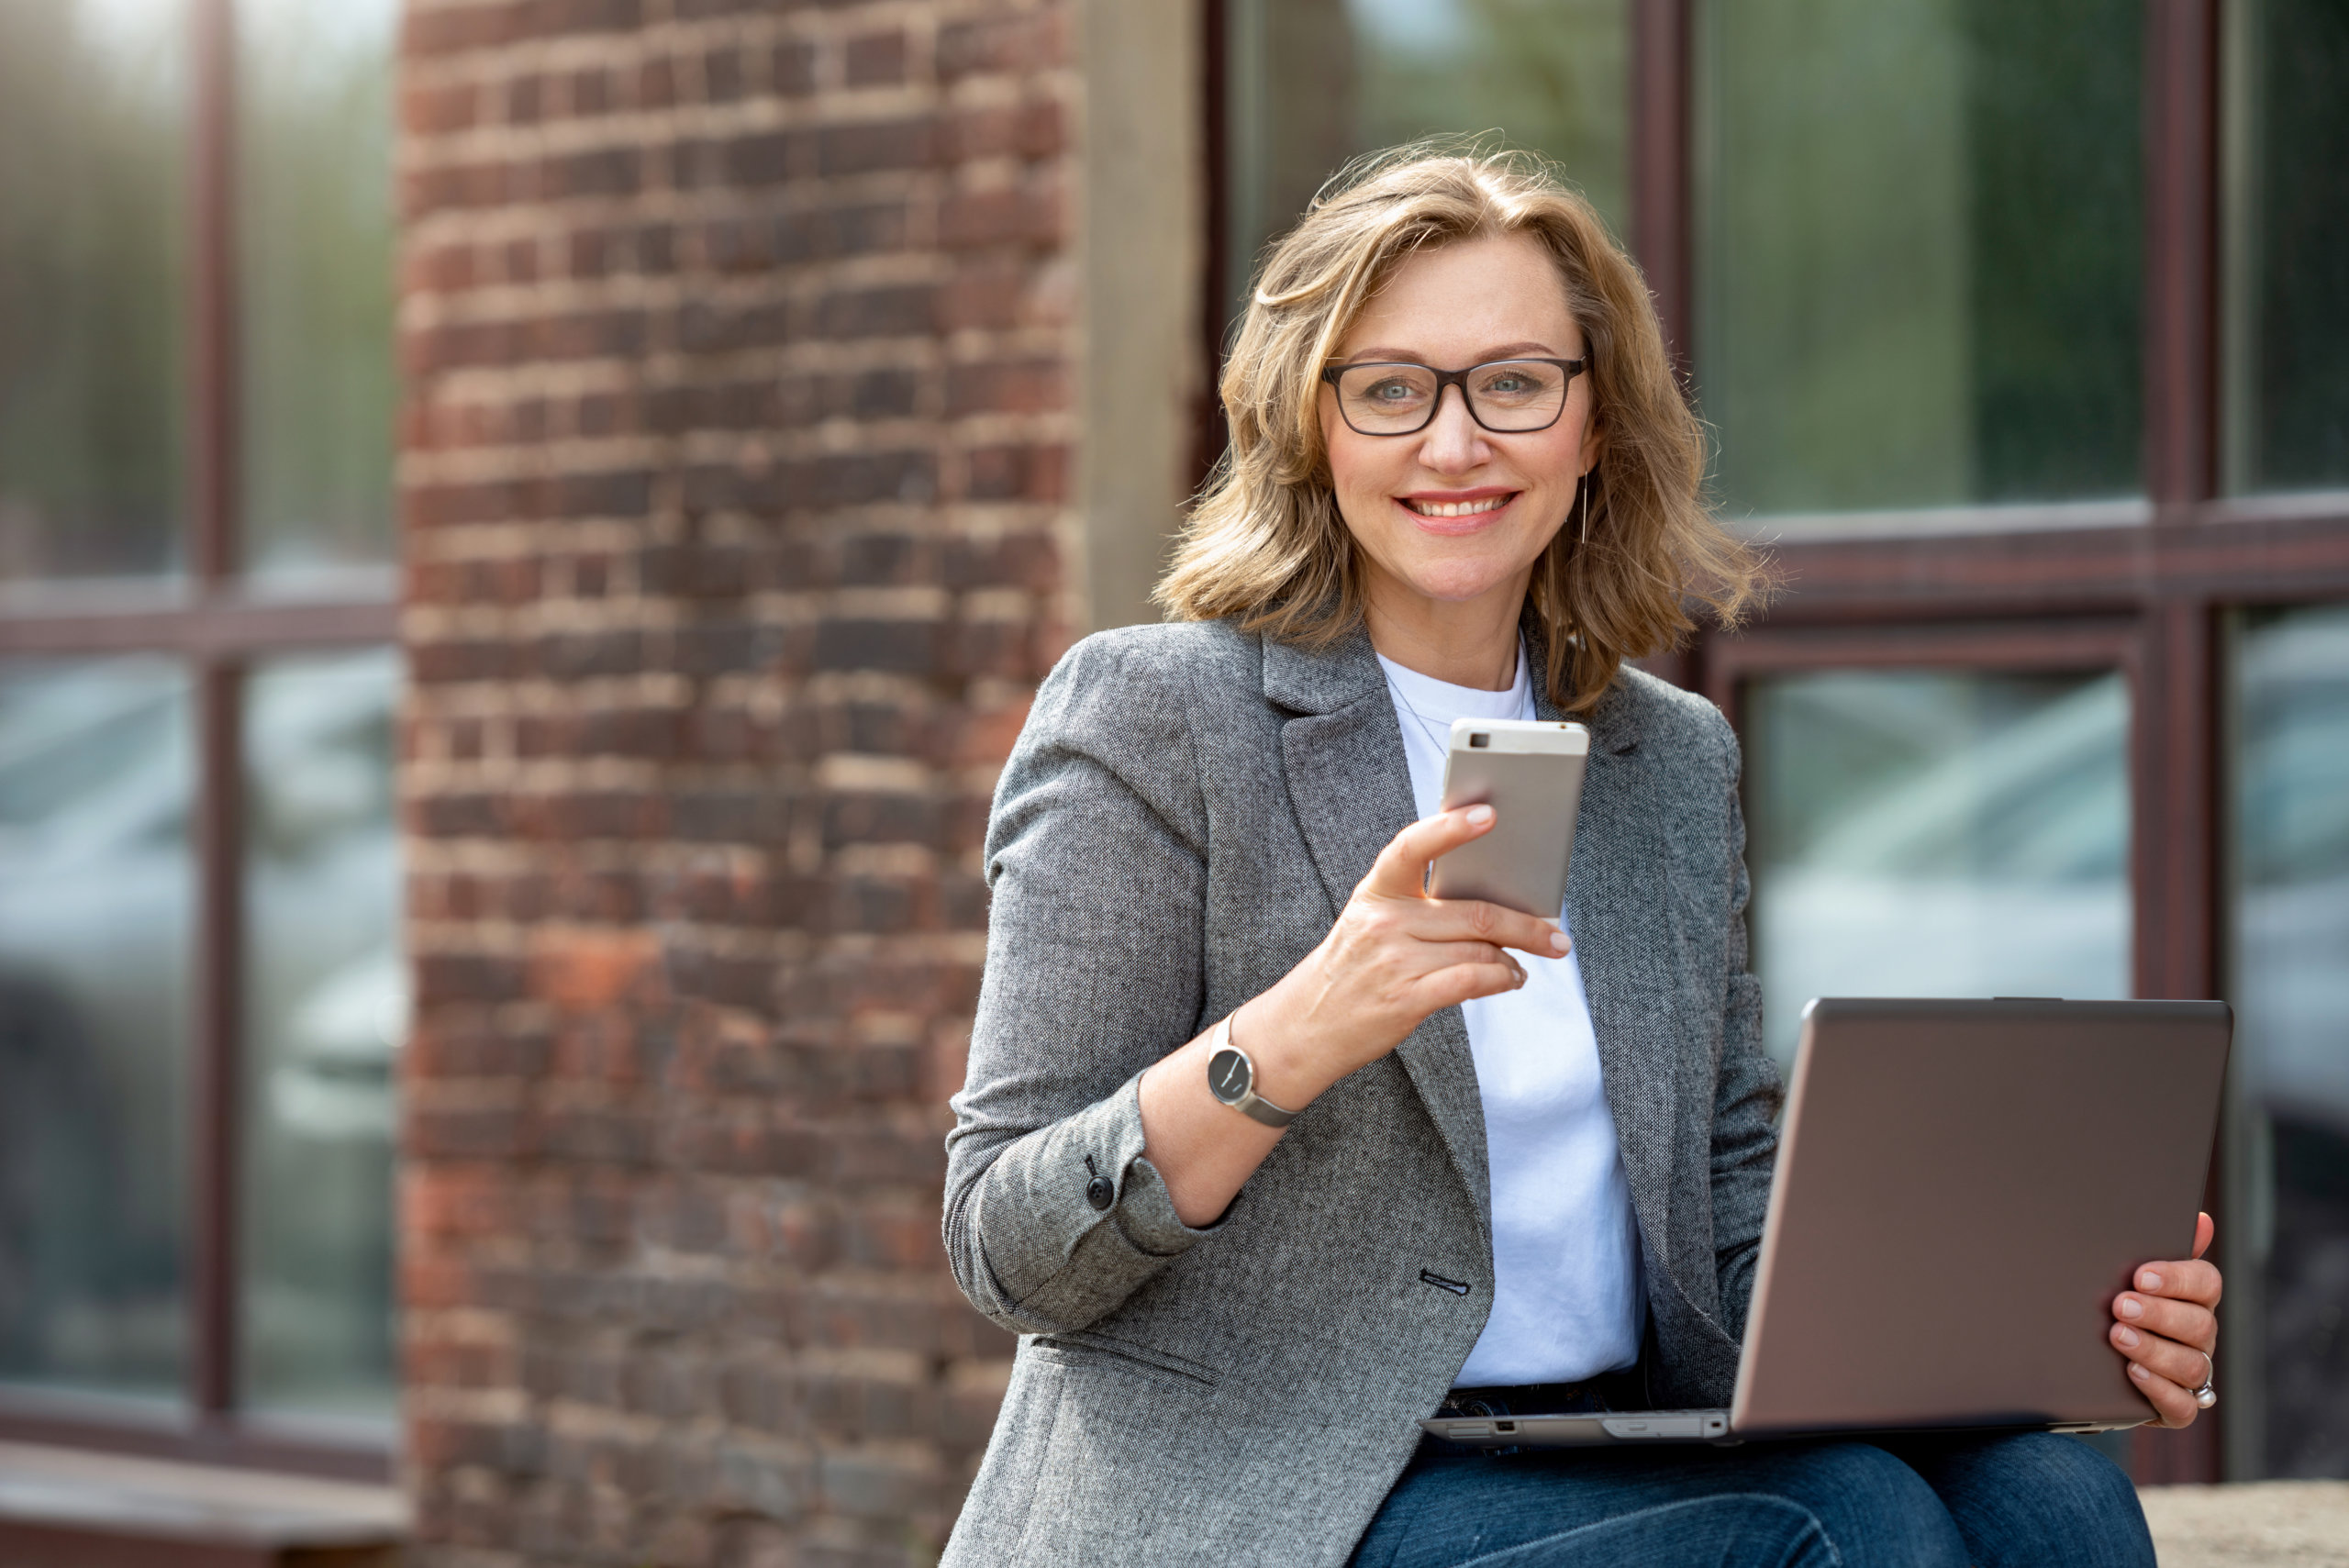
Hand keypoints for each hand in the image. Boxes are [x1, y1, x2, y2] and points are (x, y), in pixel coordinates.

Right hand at [1239, 803, 1570, 1106]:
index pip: (1412, 846)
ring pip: (1481, 950)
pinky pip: (1472, 980)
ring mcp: (1395, 960)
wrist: (1305, 1026)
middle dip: (1526, 925)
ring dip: (1513, 960)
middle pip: (1475, 912)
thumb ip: (1417, 906)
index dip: (1452, 827)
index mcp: (1375, 892)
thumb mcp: (1369, 923)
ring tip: (1521, 966)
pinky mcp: (1407, 997)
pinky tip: (1508, 980)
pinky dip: (1501, 980)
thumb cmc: (1349, 971)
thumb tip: (1488, 904)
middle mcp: (1385, 921)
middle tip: (1556, 934)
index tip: (1489, 814)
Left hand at [2109, 1211, 2221, 1427]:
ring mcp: (2190, 1373)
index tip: (2142, 1276)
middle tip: (2121, 1305)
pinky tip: (2132, 1372)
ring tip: (2118, 1336)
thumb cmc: (2113, 1301)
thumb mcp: (2126, 1271)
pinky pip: (2183, 1407)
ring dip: (2154, 1349)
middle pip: (2200, 1324)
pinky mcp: (2176, 1408)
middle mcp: (2198, 1336)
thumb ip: (2159, 1244)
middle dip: (2159, 1314)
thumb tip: (2200, 1220)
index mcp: (2192, 1298)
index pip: (2207, 1283)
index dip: (2179, 1279)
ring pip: (2192, 1365)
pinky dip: (2159, 1390)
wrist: (2083, 1355)